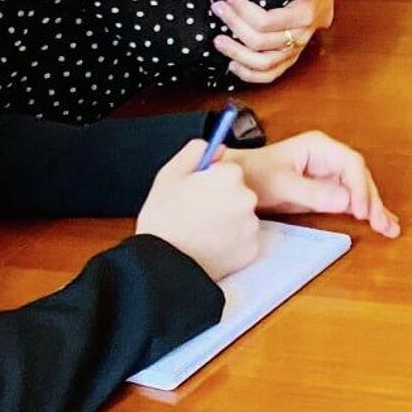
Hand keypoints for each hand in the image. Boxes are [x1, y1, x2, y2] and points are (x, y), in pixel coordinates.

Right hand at [135, 138, 261, 280]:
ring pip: (242, 218)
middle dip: (223, 201)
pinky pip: (244, 242)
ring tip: (201, 233)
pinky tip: (210, 247)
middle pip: (239, 194)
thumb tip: (216, 147)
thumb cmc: (162, 220)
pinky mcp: (251, 250)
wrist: (160, 264)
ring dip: (228, 223)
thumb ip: (195, 151)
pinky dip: (231, 245)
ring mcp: (251, 225)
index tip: (198, 194)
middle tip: (198, 215)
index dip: (211, 182)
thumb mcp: (169, 175)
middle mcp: (247, 197)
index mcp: (230, 175)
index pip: (229, 172)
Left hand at [211, 0, 333, 83]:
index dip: (243, 9)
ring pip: (261, 63)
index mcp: (303, 18)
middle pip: (259, 41)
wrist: (321, 3)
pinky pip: (268, 76)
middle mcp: (299, 39)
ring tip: (218, 39)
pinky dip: (248, 74)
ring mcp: (293, 53)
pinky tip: (232, 64)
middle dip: (234, 24)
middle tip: (219, 8)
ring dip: (236, 53)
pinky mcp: (287, 62)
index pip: (266, 21)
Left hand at [239, 131, 400, 238]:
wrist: (237, 181)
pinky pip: (349, 200)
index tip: (361, 211)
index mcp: (320, 148)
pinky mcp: (324, 191)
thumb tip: (346, 200)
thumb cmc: (255, 175)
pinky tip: (380, 222)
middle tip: (382, 224)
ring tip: (389, 228)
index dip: (360, 187)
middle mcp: (328, 159)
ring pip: (358, 190)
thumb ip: (313, 192)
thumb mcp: (281, 184)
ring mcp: (328, 174)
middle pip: (359, 177)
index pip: (351, 164)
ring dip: (373, 208)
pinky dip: (363, 212)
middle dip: (372, 200)